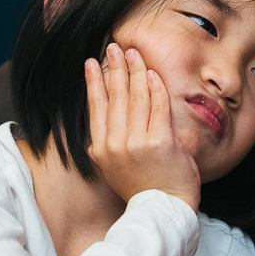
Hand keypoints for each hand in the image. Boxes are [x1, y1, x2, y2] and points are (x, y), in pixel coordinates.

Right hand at [85, 43, 200, 210]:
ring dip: (135, 70)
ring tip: (133, 53)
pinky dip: (156, 88)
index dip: (93, 82)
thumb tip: (93, 146)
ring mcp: (137, 142)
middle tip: (114, 47)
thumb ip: (104, 155)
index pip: (95, 107)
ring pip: (136, 97)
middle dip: (114, 68)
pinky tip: (153, 74)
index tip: (91, 63)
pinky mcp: (160, 141)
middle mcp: (115, 144)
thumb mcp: (113, 172)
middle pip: (114, 96)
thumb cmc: (142, 189)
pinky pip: (158, 106)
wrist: (163, 208)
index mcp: (101, 149)